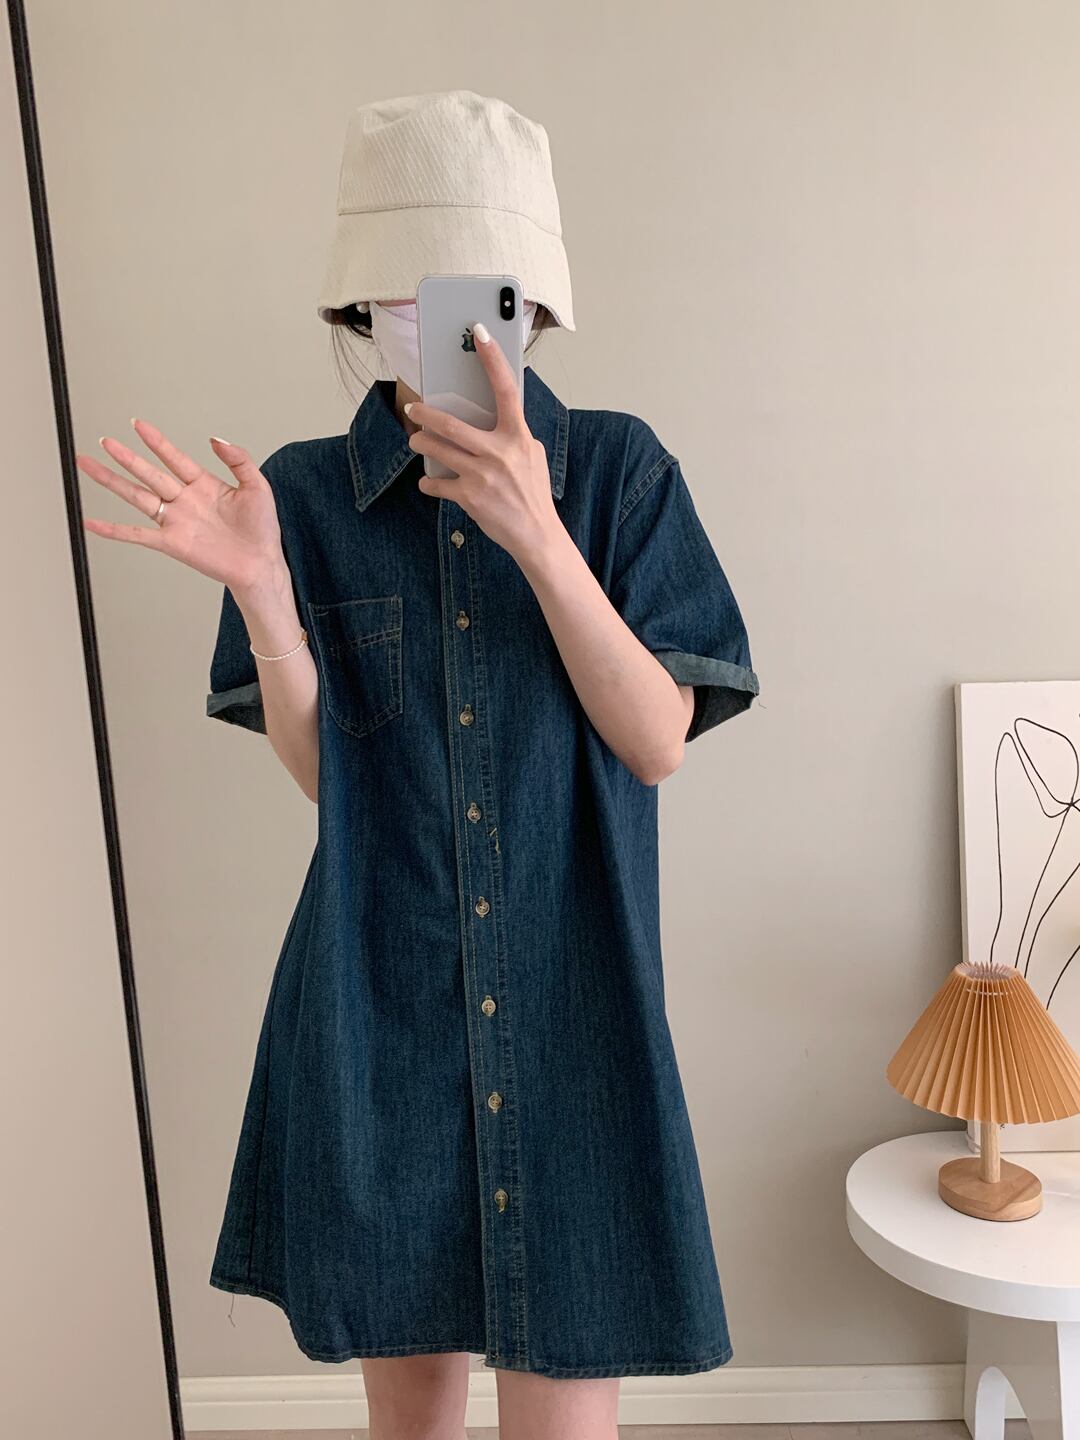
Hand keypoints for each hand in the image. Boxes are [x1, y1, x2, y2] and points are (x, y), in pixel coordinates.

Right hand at [77, 421, 287, 595]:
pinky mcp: (172, 543)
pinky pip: (137, 535)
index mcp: (204, 484)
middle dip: (125, 457)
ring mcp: (176, 521)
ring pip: (136, 496)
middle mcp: (185, 500)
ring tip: (89, 465)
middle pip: (148, 473)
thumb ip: (239, 460)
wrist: (261, 565)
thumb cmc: (262, 530)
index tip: (138, 424)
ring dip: (112, 481)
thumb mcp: (257, 486)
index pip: (174, 457)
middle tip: (105, 441)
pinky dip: (113, 530)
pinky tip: (93, 523)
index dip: (156, 441)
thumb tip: (216, 439)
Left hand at [405, 322, 562, 566]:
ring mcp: (482, 476)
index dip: (492, 358)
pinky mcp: (469, 498)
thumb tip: (489, 418)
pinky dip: (429, 483)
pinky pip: (437, 484)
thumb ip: (513, 435)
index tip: (480, 332)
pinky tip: (429, 482)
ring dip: (421, 445)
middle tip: (414, 409)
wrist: (537, 535)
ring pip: (437, 451)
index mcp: (518, 436)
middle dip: (426, 415)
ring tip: (416, 443)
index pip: (505, 389)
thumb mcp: (533, 456)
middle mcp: (499, 452)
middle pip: (452, 425)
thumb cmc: (533, 493)